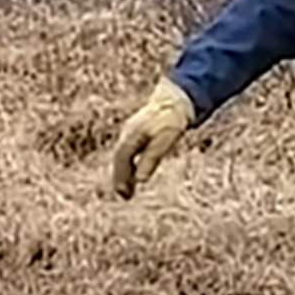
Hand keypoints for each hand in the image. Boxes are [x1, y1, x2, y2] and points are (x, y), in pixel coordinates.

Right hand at [112, 76, 194, 198]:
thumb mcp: (164, 139)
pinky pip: (127, 152)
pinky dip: (128, 165)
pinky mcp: (136, 133)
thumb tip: (141, 180)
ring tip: (128, 190)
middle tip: (125, 196)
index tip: (124, 193)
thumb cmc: (171, 119)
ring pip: (122, 156)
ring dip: (123, 173)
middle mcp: (126, 134)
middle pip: (118, 160)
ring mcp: (130, 133)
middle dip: (120, 178)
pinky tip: (135, 173)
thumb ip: (151, 158)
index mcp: (131, 136)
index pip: (121, 160)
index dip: (121, 178)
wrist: (175, 98)